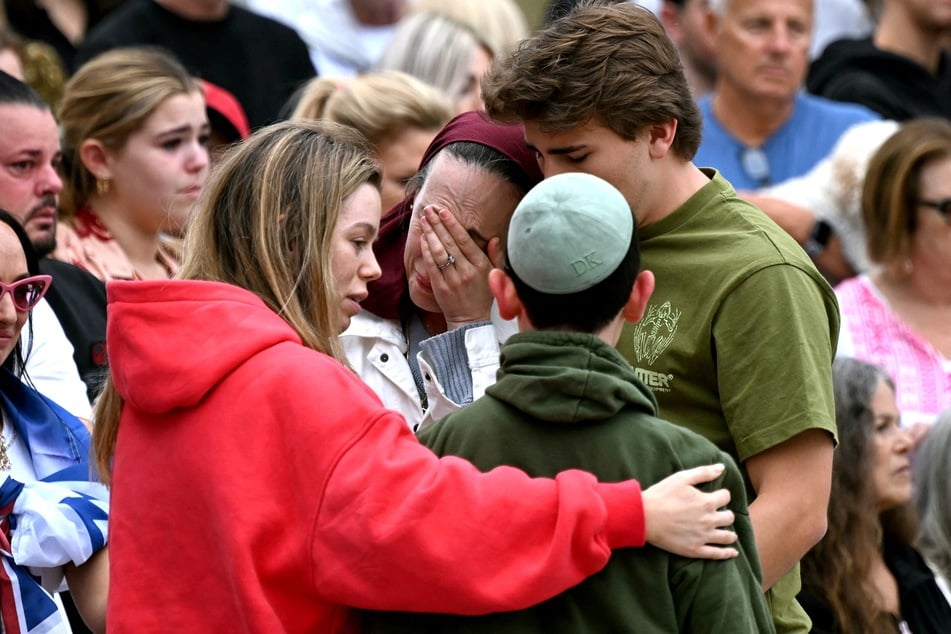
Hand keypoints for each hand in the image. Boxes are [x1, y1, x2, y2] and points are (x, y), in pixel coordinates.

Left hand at [420, 206, 495, 328]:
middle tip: (429, 210)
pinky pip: (432, 265)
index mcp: (481, 265)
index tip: (444, 212)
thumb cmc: (483, 296)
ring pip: (439, 252)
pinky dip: (427, 251)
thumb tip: (494, 238)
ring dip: (430, 234)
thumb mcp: (495, 275)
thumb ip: (495, 255)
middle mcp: (467, 271)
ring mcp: (453, 279)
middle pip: (450, 242)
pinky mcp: (441, 287)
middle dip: (438, 224)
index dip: (453, 225)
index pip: (465, 240)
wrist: (471, 320)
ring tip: (424, 220)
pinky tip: (423, 239)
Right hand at [642, 464, 737, 558]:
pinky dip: (727, 553)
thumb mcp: (681, 478)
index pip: (726, 497)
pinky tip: (733, 551)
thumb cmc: (661, 495)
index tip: (716, 495)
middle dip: (726, 513)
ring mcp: (703, 537)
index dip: (721, 494)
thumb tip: (721, 467)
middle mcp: (709, 520)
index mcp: (707, 502)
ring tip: (729, 532)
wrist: (644, 517)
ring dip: (730, 533)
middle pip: (729, 517)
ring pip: (727, 536)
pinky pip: (716, 554)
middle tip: (719, 513)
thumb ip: (703, 473)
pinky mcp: (695, 550)